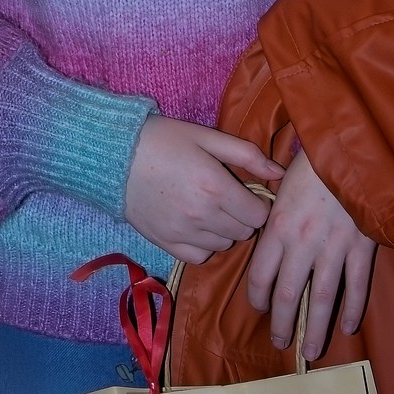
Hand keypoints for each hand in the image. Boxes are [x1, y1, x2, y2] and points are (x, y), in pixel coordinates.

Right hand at [124, 117, 282, 264]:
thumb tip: (279, 172)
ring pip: (225, 244)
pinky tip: (196, 225)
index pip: (260, 215)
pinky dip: (205, 244)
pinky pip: (201, 256)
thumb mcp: (206, 137)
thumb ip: (246, 154)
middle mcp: (203, 215)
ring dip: (225, 230)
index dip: (259, 204)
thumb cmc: (162, 140)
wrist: (114, 156)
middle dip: (243, 216)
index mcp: (216, 186)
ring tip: (211, 209)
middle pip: (245, 232)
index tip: (249, 193)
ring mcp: (184, 233)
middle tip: (229, 198)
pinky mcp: (167, 244)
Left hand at [246, 150, 374, 359]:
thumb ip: (273, 217)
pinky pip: (357, 285)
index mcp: (277, 226)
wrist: (351, 147)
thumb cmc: (312, 162)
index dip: (257, 297)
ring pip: (321, 299)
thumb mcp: (280, 186)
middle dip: (281, 322)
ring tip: (310, 350)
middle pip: (286, 293)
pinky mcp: (362, 246)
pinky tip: (348, 327)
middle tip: (280, 343)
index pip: (260, 273)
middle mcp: (302, 242)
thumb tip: (265, 241)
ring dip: (315, 328)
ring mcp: (334, 247)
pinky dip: (353, 308)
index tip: (258, 308)